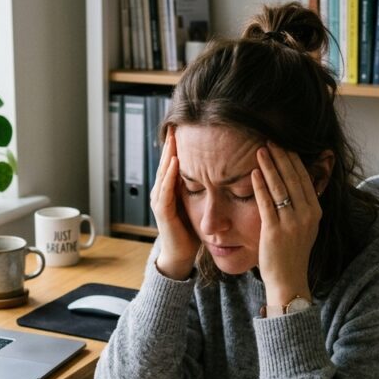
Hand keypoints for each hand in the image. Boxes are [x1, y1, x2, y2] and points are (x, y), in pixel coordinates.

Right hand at [151, 127, 200, 279]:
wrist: (180, 255)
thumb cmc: (190, 231)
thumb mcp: (197, 204)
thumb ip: (201, 188)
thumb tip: (219, 171)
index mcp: (170, 189)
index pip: (173, 162)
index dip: (177, 145)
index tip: (184, 127)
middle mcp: (161, 192)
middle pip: (165, 162)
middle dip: (170, 144)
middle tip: (176, 124)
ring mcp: (159, 201)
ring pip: (163, 172)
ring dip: (168, 155)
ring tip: (173, 138)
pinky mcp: (162, 212)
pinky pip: (165, 190)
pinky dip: (169, 175)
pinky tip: (175, 163)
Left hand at [252, 142, 321, 305]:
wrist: (289, 280)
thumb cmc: (292, 254)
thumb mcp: (305, 227)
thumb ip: (303, 207)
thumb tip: (299, 184)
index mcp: (315, 212)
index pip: (305, 179)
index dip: (294, 160)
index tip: (285, 145)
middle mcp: (307, 215)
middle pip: (293, 179)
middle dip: (282, 157)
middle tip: (271, 140)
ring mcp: (292, 224)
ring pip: (280, 188)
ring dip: (270, 167)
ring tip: (260, 150)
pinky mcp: (275, 232)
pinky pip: (266, 203)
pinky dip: (260, 187)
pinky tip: (254, 174)